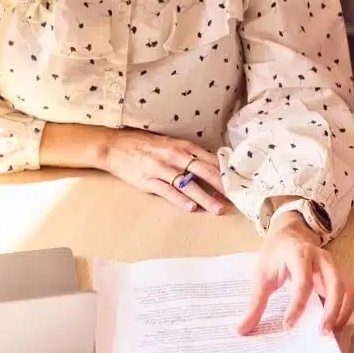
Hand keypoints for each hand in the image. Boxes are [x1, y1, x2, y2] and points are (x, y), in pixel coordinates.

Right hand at [95, 127, 227, 213]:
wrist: (115, 146)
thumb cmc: (146, 145)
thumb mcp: (171, 143)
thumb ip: (190, 153)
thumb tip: (212, 165)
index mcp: (183, 146)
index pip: (210, 160)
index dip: (225, 173)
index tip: (238, 183)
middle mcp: (175, 156)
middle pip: (204, 171)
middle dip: (221, 186)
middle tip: (235, 198)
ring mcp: (161, 168)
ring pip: (188, 184)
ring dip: (205, 197)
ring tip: (218, 208)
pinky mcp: (148, 180)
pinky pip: (167, 191)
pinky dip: (179, 199)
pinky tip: (191, 207)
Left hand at [238, 213, 353, 335]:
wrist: (290, 234)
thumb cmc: (276, 255)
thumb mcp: (262, 275)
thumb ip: (255, 303)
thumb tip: (243, 330)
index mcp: (299, 254)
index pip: (303, 281)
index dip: (297, 305)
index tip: (288, 325)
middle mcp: (321, 259)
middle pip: (335, 283)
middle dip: (331, 309)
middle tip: (321, 333)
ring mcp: (333, 266)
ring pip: (347, 288)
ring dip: (342, 311)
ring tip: (330, 332)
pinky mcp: (337, 274)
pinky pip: (349, 292)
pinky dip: (346, 309)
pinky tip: (334, 324)